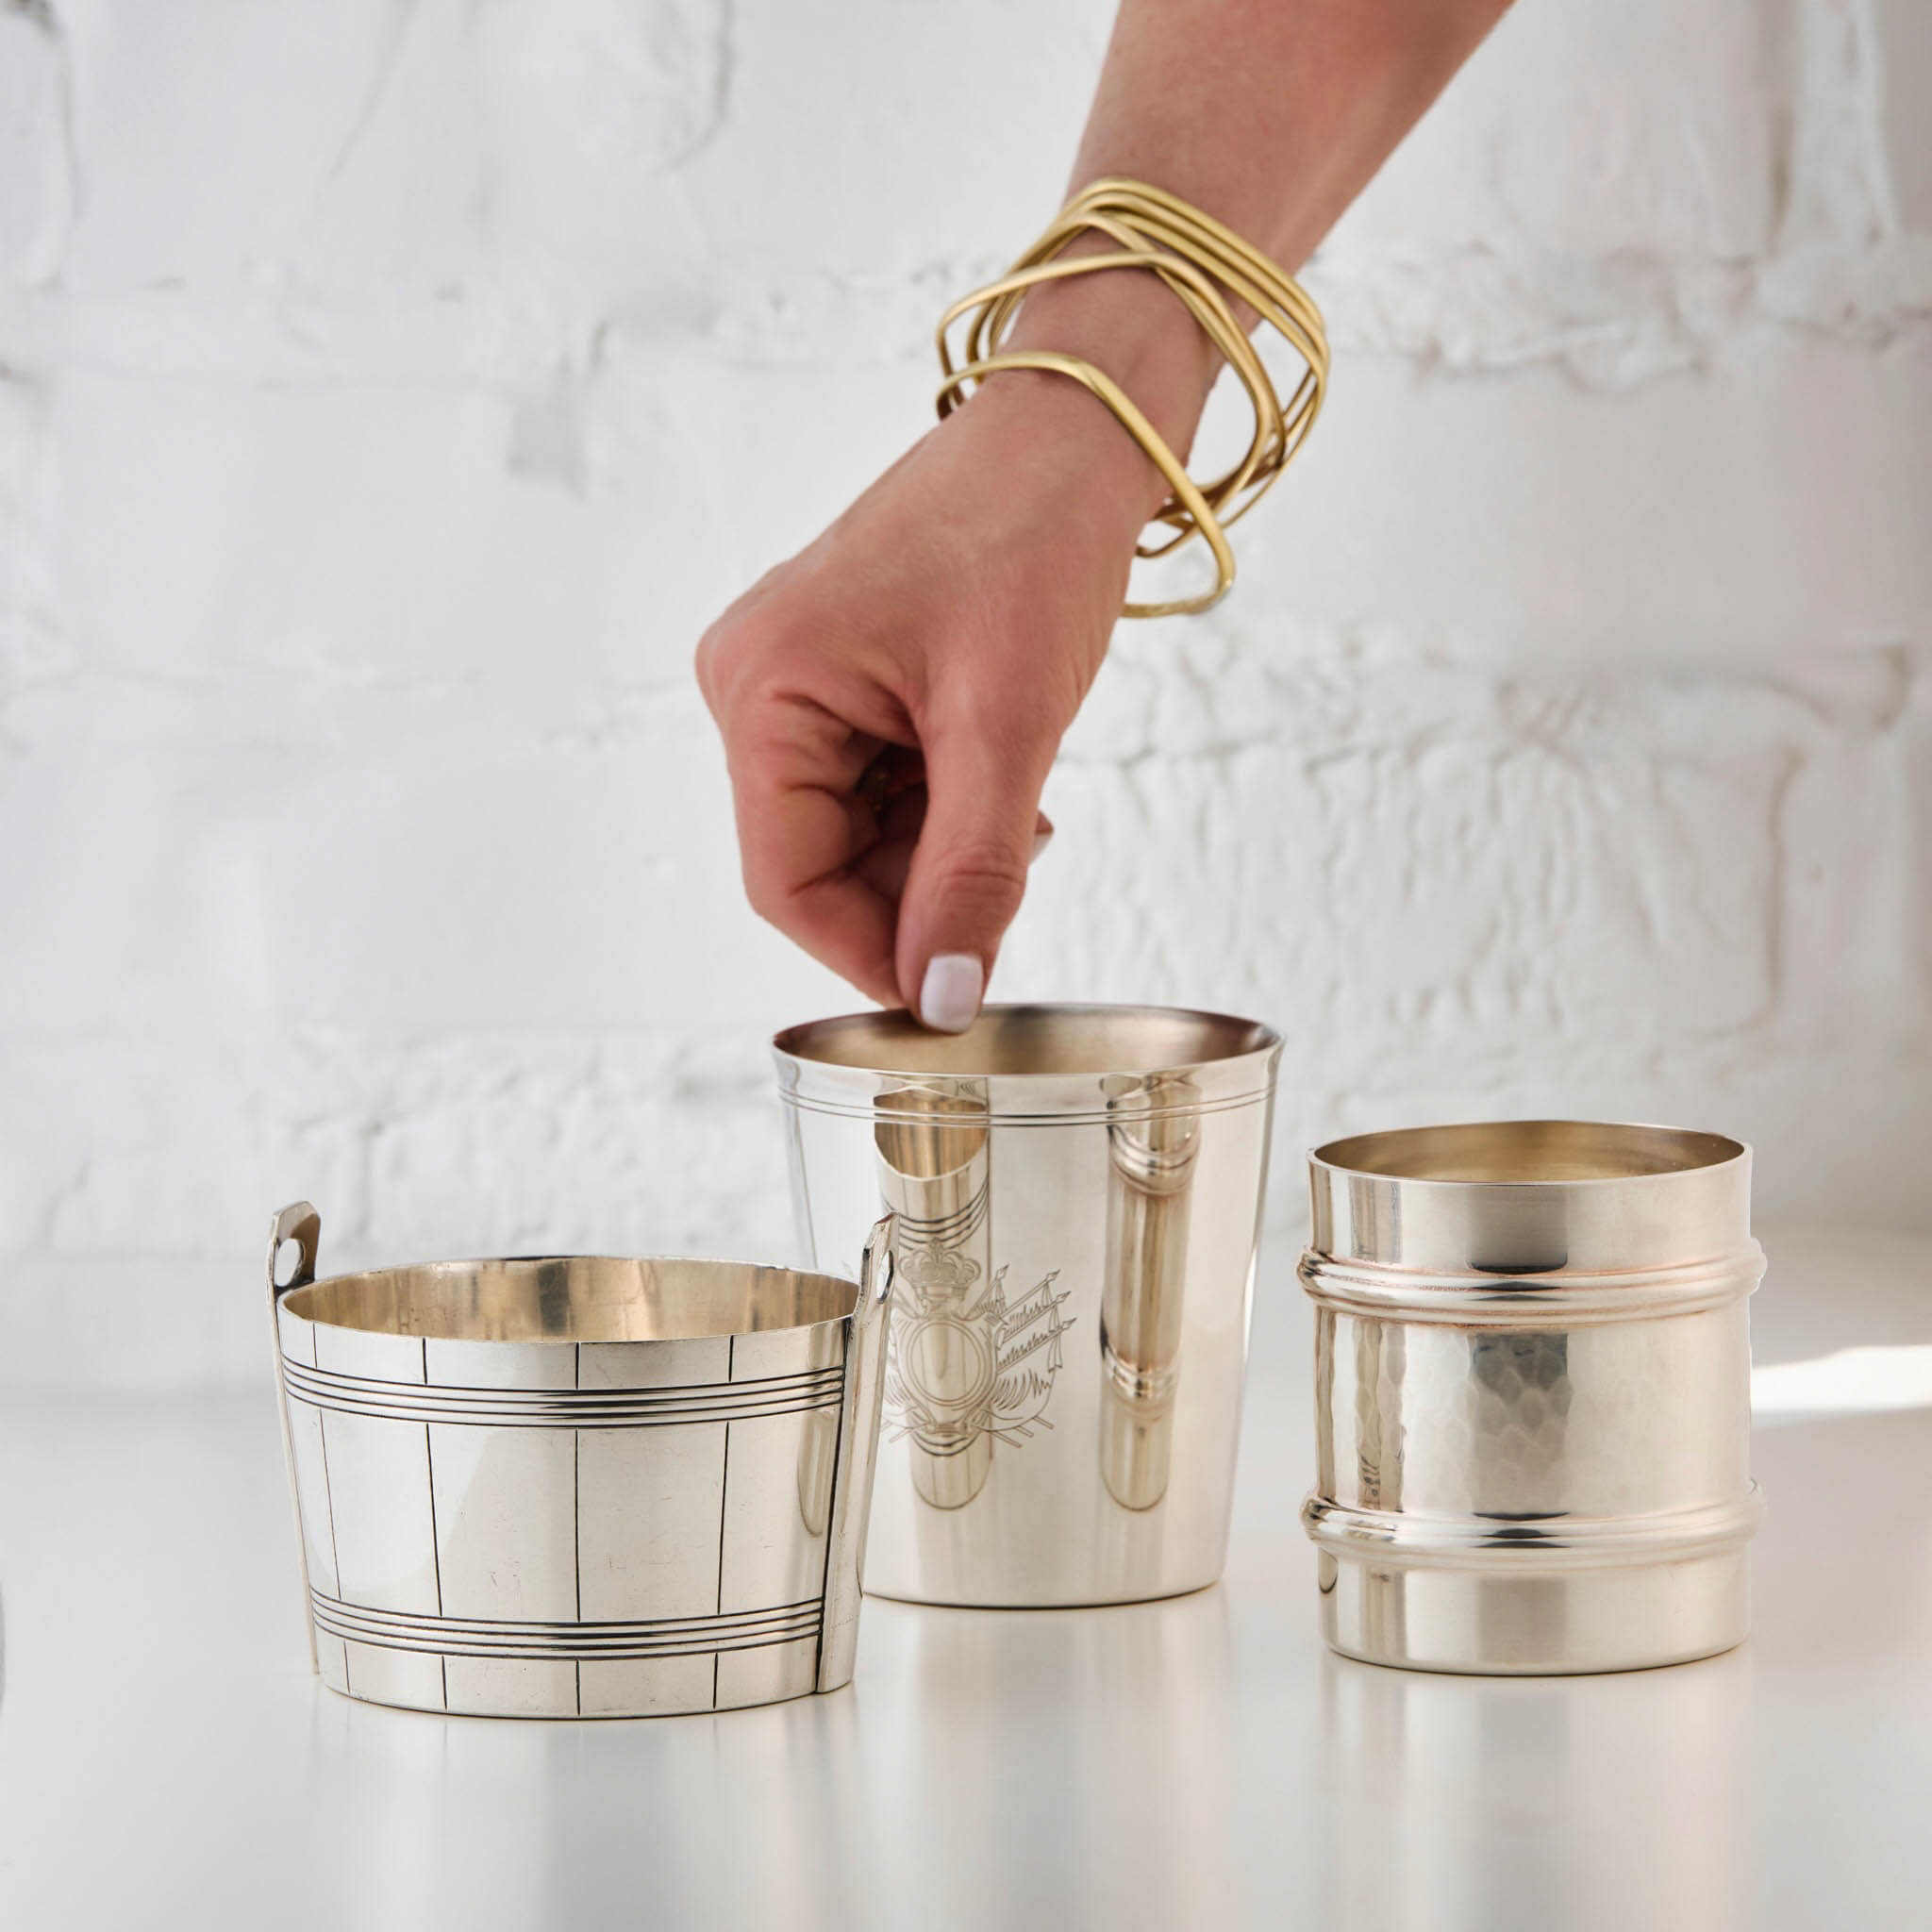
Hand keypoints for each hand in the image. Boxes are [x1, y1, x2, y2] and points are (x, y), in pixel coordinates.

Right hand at [697, 318, 1201, 1027]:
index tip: (953, 998)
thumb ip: (971, 873)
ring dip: (937, 847)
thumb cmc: (1030, 534)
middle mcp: (754, 686)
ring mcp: (792, 681)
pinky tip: (996, 772)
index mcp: (761, 689)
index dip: (871, 954)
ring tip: (1016, 797)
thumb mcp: (1006, 726)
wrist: (1076, 429)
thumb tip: (941, 998)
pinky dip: (939, 805)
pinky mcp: (838, 676)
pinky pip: (875, 787)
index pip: (786, 884)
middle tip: (1012, 871)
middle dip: (917, 889)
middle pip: (818, 863)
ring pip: (855, 834)